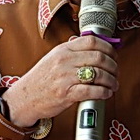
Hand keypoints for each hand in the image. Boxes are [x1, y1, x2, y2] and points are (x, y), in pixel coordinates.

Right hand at [2, 35, 118, 126]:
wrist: (24, 98)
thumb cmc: (41, 79)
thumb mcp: (54, 58)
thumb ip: (73, 52)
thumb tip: (96, 47)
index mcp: (63, 49)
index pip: (92, 41)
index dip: (108, 47)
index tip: (114, 55)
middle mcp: (65, 61)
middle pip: (99, 57)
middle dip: (113, 65)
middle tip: (116, 72)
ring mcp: (65, 77)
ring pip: (98, 74)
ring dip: (111, 80)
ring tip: (113, 84)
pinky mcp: (66, 94)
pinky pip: (92, 91)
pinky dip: (104, 92)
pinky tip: (106, 93)